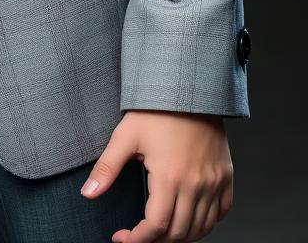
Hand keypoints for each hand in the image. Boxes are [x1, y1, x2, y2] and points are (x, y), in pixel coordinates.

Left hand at [80, 109, 232, 240]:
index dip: (137, 240)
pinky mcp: (226, 175)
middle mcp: (196, 184)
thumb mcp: (126, 135)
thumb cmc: (155, 109)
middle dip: (156, 241)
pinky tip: (189, 218)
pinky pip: (221, 212)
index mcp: (170, 177)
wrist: (188, 86)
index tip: (122, 238)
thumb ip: (107, 168)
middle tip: (139, 235)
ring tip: (160, 230)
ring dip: (180, 235)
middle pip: (179, 232)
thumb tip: (87, 193)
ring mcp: (214, 181)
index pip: (156, 227)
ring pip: (201, 227)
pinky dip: (206, 223)